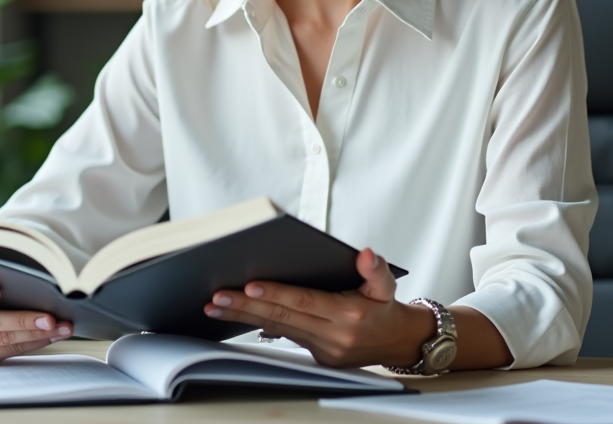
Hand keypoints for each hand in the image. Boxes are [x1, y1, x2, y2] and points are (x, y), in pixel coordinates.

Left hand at [203, 248, 435, 367]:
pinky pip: (283, 338)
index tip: (249, 286)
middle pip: (282, 318)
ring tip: (215, 306)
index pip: (304, 302)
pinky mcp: (315, 358)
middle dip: (246, 307)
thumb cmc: (384, 308)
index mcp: (348, 314)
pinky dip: (259, 325)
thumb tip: (365, 253)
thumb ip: (376, 269)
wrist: (397, 342)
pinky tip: (236, 316)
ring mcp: (322, 350)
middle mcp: (333, 336)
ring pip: (277, 329)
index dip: (276, 294)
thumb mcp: (387, 285)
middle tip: (217, 297)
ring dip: (243, 318)